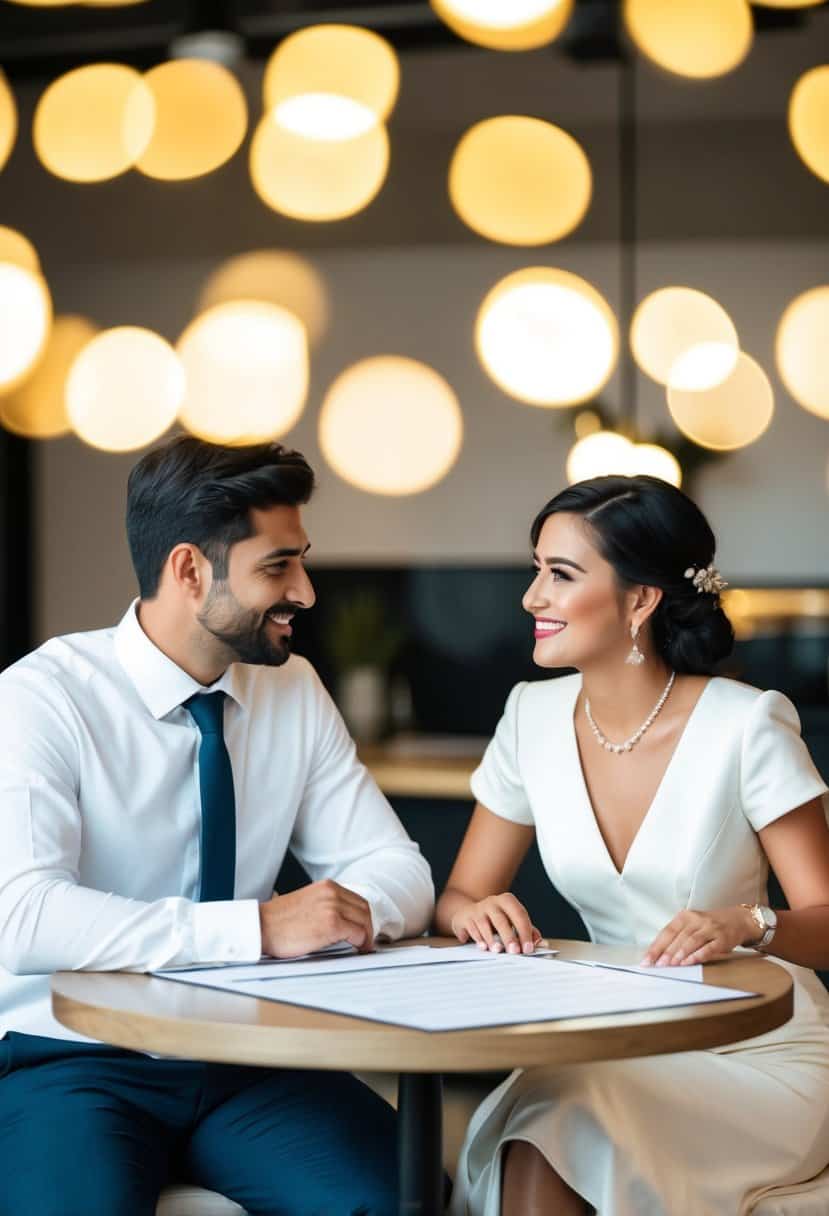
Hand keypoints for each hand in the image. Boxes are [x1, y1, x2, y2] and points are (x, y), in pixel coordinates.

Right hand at [259, 879, 374, 958]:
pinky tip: (358, 949)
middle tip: (366, 939)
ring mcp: (333, 907)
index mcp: (326, 886)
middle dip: (368, 925)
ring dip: (367, 935)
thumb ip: (325, 904)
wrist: (261, 926)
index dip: (363, 915)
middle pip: (364, 908)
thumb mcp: (307, 901)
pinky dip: (361, 942)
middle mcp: (332, 893)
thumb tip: (343, 919)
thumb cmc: (278, 920)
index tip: (363, 927)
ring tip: (363, 946)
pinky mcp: (331, 924)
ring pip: (364, 921)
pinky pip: (357, 933)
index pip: (356, 899)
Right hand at [451, 893, 541, 954]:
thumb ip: (528, 932)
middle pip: (501, 919)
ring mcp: (478, 909)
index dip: (525, 932)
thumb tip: (542, 944)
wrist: (469, 913)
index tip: (528, 948)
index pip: (519, 915)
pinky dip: (478, 939)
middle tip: (515, 951)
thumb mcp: (512, 921)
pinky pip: (472, 929)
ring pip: (485, 924)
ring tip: (498, 951)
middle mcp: (492, 902)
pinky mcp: (466, 917)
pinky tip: (483, 947)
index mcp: (507, 901)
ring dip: (491, 939)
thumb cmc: (496, 919)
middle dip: (509, 937)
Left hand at [641, 905, 758, 966]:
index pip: (667, 932)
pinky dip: (697, 955)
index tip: (647, 960)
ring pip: (691, 941)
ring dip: (679, 954)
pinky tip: (689, 962)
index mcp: (685, 916)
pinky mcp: (722, 938)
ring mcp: (710, 928)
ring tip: (670, 965)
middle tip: (657, 965)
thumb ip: (678, 938)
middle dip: (666, 952)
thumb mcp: (692, 926)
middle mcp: (696, 920)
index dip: (656, 946)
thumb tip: (659, 956)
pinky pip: (708, 947)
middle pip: (678, 937)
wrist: (738, 919)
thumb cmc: (710, 925)